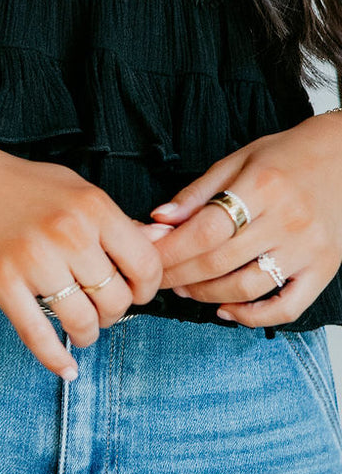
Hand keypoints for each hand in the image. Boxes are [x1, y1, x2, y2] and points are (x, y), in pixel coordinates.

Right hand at [0, 121, 164, 378]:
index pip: (144, 265)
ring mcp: (34, 260)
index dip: (146, 289)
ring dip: (86, 335)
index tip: (134, 294)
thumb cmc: (14, 183)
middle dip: (113, 315)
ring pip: (81, 321)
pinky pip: (37, 335)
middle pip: (115, 298)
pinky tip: (66, 368)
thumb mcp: (73, 189)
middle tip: (101, 312)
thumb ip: (115, 220)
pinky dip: (56, 359)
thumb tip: (161, 241)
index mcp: (93, 207)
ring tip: (81, 332)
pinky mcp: (1, 282)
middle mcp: (69, 234)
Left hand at [145, 114, 341, 326]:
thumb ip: (197, 193)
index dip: (171, 250)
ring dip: (207, 296)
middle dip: (179, 276)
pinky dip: (254, 317)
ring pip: (246, 287)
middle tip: (159, 278)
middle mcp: (288, 220)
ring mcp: (309, 248)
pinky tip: (227, 310)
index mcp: (263, 187)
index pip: (205, 230)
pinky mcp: (325, 268)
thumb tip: (158, 220)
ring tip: (186, 290)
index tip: (149, 257)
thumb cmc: (287, 156)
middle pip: (219, 261)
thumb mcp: (238, 160)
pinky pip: (287, 307)